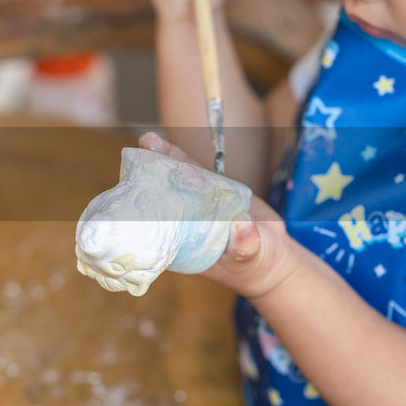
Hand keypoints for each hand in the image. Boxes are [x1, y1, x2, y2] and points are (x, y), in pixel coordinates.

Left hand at [138, 131, 300, 299]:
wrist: (273, 254)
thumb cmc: (257, 264)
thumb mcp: (253, 257)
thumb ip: (247, 244)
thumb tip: (241, 227)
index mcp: (182, 245)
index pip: (156, 225)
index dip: (144, 207)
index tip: (132, 188)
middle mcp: (183, 224)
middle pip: (161, 197)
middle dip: (149, 176)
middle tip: (139, 153)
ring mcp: (196, 206)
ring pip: (175, 181)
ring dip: (162, 160)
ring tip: (149, 140)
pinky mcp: (210, 191)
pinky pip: (195, 173)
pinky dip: (182, 159)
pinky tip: (168, 145)